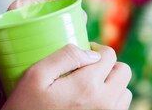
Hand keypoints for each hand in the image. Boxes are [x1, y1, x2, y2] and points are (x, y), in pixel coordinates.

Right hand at [2, 43, 131, 109]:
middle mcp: (104, 103)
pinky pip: (119, 108)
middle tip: (88, 66)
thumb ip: (64, 57)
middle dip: (108, 64)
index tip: (83, 52)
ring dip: (111, 83)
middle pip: (123, 71)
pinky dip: (111, 100)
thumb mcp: (36, 75)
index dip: (96, 48)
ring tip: (90, 84)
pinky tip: (91, 99)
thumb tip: (90, 51)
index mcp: (87, 85)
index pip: (109, 55)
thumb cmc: (26, 105)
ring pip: (124, 91)